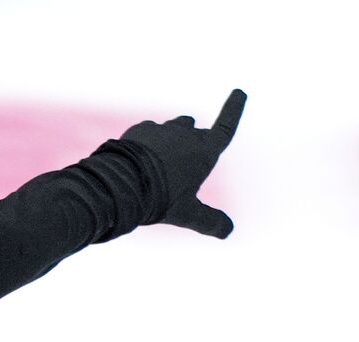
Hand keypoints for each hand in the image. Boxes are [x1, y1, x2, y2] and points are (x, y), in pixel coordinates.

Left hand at [118, 88, 246, 238]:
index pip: (226, 126)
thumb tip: (228, 232)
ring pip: (172, 128)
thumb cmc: (159, 199)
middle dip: (192, 141)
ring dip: (170, 139)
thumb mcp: (187, 214)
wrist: (120, 184)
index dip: (234, 109)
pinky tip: (138, 159)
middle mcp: (186, 134)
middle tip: (180, 164)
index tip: (239, 92)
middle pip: (194, 130)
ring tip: (157, 164)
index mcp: (204, 151)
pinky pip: (148, 131)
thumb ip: (209, 221)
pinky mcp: (139, 129)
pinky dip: (147, 141)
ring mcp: (162, 129)